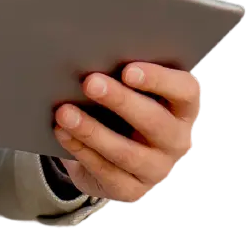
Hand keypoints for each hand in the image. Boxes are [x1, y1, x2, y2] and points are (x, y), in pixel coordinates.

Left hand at [53, 62, 201, 201]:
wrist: (107, 154)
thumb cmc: (118, 109)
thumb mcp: (125, 91)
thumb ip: (119, 76)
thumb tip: (90, 55)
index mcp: (182, 108)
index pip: (184, 90)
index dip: (158, 79)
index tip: (128, 70)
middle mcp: (177, 140)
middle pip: (155, 121)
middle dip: (120, 101)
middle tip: (90, 82)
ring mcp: (157, 169)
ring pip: (127, 152)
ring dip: (93, 131)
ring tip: (65, 112)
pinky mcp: (132, 190)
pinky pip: (106, 172)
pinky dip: (81, 150)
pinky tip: (62, 133)